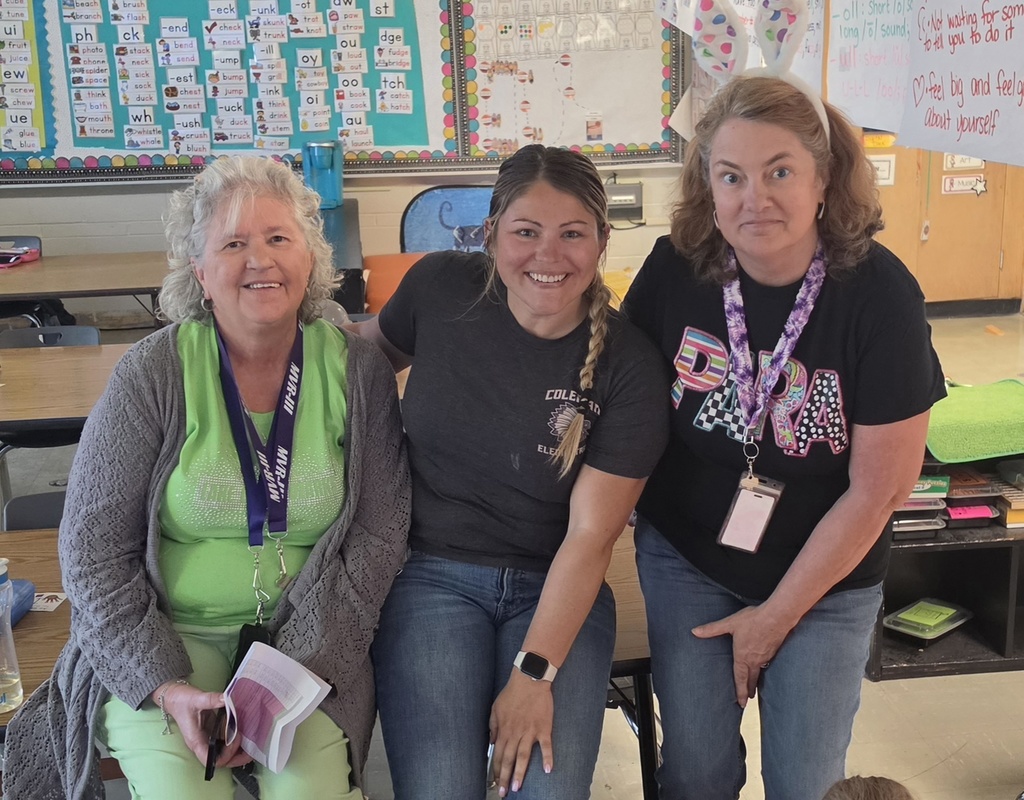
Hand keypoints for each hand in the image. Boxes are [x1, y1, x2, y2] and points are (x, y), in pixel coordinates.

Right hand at [152, 681, 250, 767]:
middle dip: (237, 757)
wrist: (175, 698)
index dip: (226, 754)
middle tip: (251, 745)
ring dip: (238, 749)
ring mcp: (208, 739)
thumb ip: (211, 699)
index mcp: (196, 741)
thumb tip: (227, 699)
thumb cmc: (182, 701)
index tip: (236, 738)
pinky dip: (235, 738)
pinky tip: (245, 730)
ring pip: (224, 752)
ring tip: (251, 739)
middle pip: (221, 760)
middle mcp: (203, 743)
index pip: (210, 760)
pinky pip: (225, 741)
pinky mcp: (212, 732)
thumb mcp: (196, 698)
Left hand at [489, 670, 553, 796]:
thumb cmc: (512, 693)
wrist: (529, 679)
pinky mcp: (543, 728)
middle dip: (504, 777)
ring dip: (520, 773)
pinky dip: (547, 757)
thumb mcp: (495, 708)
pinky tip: (548, 770)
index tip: (494, 782)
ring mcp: (530, 732)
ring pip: (523, 756)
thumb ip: (493, 726)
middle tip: (503, 792)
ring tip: (517, 787)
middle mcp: (516, 733)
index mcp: (504, 729)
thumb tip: (493, 742)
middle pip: (509, 759)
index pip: (498, 755)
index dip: (496, 770)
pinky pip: (546, 746)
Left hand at [691, 605, 792, 706]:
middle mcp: (755, 660)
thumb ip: (712, 629)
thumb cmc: (753, 620)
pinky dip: (764, 671)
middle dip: (749, 691)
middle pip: (751, 680)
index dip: (740, 692)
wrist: (777, 617)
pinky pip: (768, 666)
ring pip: (760, 673)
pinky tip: (764, 668)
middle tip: (747, 700)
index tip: (741, 703)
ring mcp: (766, 657)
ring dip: (757, 682)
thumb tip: (695, 631)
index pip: (740, 679)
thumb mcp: (730, 623)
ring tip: (755, 689)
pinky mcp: (774, 651)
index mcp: (743, 657)